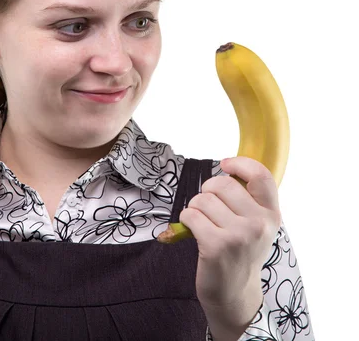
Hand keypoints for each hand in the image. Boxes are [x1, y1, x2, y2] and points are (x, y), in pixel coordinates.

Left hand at [179, 156, 281, 329]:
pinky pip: (190, 215)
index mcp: (271, 214)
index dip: (240, 163)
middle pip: (220, 183)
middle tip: (208, 210)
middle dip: (207, 192)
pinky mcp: (216, 246)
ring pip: (202, 199)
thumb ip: (248, 199)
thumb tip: (227, 167)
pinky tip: (193, 232)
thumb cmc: (239, 252)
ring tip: (203, 225)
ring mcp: (239, 235)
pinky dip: (185, 220)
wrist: (234, 293)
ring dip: (194, 208)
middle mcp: (259, 224)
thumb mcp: (256, 225)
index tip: (225, 165)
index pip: (260, 175)